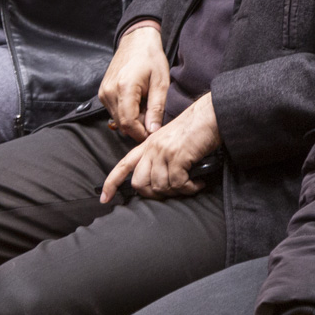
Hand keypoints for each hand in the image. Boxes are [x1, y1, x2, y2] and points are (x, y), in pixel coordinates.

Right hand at [97, 24, 169, 141]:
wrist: (136, 41)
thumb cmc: (151, 59)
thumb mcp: (161, 83)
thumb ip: (156, 108)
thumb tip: (153, 131)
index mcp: (124, 87)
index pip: (129, 123)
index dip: (141, 133)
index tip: (154, 132)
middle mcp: (109, 91)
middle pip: (122, 124)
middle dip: (138, 127)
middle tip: (153, 116)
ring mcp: (103, 92)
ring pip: (118, 120)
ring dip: (133, 120)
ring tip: (145, 105)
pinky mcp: (102, 93)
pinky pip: (114, 112)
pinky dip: (126, 112)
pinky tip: (137, 102)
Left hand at [100, 93, 219, 201]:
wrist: (210, 115)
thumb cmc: (194, 129)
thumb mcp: (169, 141)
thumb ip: (159, 157)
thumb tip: (159, 181)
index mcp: (147, 145)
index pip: (123, 165)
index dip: (111, 183)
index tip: (104, 199)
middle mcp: (151, 148)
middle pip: (139, 183)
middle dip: (154, 193)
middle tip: (173, 191)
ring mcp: (163, 152)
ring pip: (160, 186)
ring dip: (178, 191)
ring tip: (190, 184)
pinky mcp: (177, 156)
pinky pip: (178, 184)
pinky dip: (190, 188)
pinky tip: (198, 182)